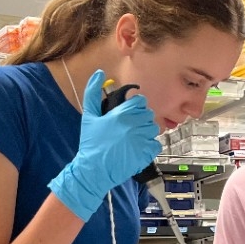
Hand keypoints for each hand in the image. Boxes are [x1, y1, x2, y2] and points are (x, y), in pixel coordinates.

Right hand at [49, 69, 161, 220]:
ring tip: (132, 137)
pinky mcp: (146, 154)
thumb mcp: (89, 116)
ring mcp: (142, 141)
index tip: (128, 112)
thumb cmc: (91, 144)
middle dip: (140, 118)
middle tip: (128, 127)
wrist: (94, 170)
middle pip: (148, 114)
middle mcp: (135, 126)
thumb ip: (92, 92)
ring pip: (153, 128)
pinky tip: (137, 148)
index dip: (135, 105)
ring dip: (145, 131)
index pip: (140, 101)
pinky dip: (149, 145)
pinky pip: (156, 144)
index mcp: (122, 114)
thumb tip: (99, 73)